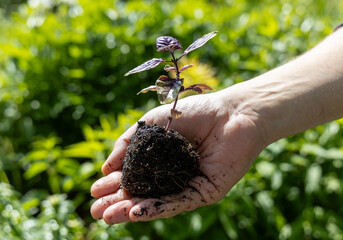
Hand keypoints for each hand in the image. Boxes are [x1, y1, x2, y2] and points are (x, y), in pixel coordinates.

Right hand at [90, 90, 265, 223]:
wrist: (231, 112)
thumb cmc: (193, 112)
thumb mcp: (152, 124)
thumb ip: (129, 142)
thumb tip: (106, 166)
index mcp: (161, 159)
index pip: (134, 176)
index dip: (114, 184)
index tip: (94, 190)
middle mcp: (172, 175)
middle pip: (142, 193)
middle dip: (119, 202)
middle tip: (95, 211)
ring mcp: (188, 185)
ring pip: (157, 202)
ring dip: (133, 210)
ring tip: (109, 216)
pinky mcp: (205, 192)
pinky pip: (179, 202)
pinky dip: (157, 208)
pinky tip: (136, 212)